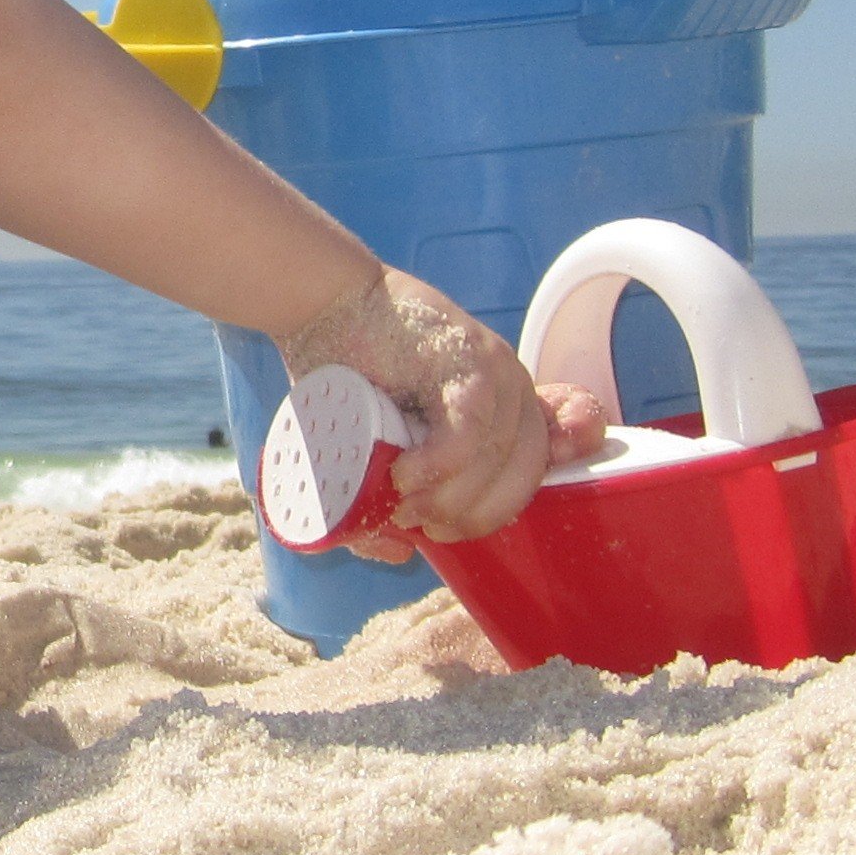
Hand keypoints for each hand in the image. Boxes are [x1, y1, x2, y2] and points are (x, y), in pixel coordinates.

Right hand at [273, 266, 607, 558]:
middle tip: (419, 524)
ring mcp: (497, 371)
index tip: (446, 531)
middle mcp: (514, 389)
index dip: (492, 514)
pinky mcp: (467, 360)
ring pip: (495, 461)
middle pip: (520, 478)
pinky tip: (404, 478)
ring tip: (401, 504)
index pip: (530, 476)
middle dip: (471, 517)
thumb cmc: (347, 371)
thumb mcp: (374, 444)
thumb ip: (388, 497)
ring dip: (450, 499)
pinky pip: (471, 433)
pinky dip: (439, 467)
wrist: (325, 303)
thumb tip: (401, 551)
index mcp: (507, 407)